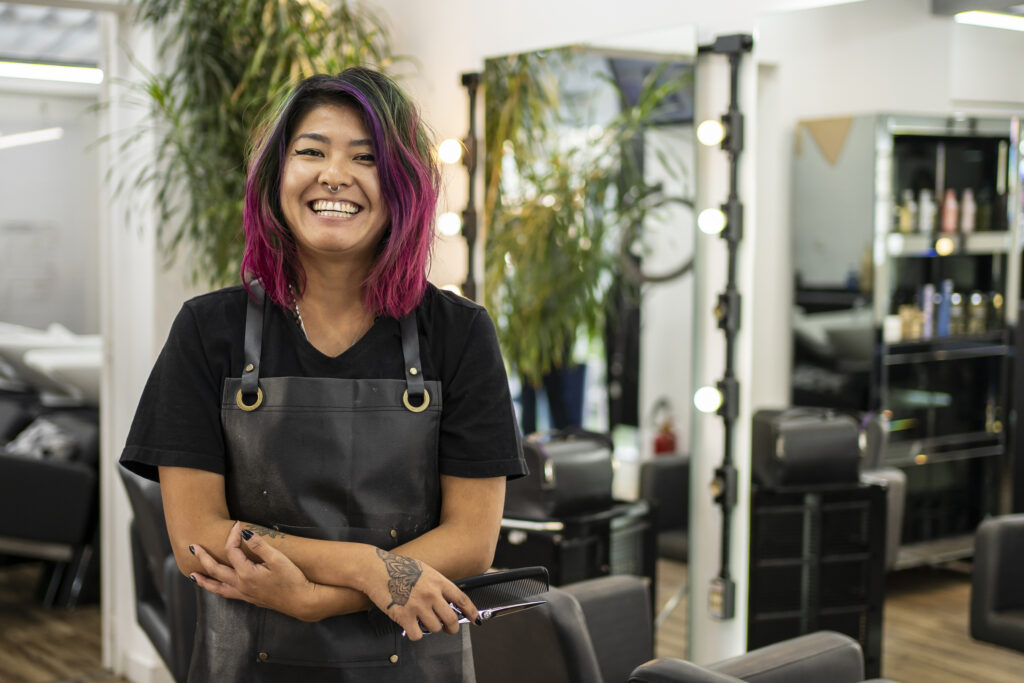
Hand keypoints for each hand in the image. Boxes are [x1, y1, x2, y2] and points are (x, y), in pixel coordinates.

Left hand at [188, 521, 320, 621]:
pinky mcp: (249, 599)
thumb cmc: (292, 579)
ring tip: (192, 576)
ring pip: (217, 587)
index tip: (237, 524)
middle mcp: (240, 585)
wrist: (301, 601)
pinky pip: (226, 594)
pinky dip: (216, 589)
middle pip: (215, 570)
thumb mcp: (278, 559)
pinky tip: (216, 587)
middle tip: (193, 548)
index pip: (231, 551)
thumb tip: (244, 532)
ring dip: (203, 580)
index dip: (232, 536)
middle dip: (203, 558)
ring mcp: (244, 594)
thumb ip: (259, 545)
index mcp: (246, 573)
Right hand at [363, 548, 478, 640]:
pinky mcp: (404, 616)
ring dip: (430, 629)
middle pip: (451, 619)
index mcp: (438, 581)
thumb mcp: (424, 570)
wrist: (376, 569)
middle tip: (448, 629)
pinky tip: (411, 626)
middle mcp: (431, 594)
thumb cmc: (398, 568)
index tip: (476, 619)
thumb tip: (448, 600)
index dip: (471, 611)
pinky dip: (415, 634)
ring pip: (435, 629)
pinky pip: (418, 635)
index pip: (461, 599)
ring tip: (422, 621)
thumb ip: (437, 585)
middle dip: (451, 628)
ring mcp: (418, 606)